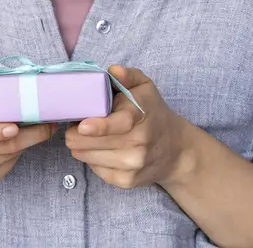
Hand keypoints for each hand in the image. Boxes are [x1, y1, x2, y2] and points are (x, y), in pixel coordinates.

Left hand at [65, 66, 191, 189]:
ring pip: (87, 157)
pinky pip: (94, 170)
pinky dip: (92, 158)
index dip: (99, 126)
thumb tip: (114, 71)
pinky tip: (100, 149)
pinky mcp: (126, 181)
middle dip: (76, 132)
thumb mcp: (145, 87)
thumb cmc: (153, 113)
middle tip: (77, 123)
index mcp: (141, 117)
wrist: (176, 151)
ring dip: (81, 145)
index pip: (120, 124)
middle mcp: (138, 145)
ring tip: (88, 135)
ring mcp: (132, 166)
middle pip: (92, 143)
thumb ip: (128, 75)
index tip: (82, 125)